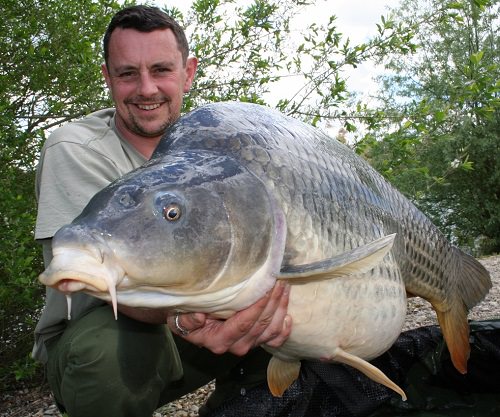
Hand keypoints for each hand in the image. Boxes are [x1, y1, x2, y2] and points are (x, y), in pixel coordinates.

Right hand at [168, 281, 291, 355]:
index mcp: (218, 340)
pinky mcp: (255, 341)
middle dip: (273, 302)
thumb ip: (188, 320)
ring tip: (284, 288)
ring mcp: (248, 345)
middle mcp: (236, 346)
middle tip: (279, 280)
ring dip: (281, 309)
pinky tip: (289, 315)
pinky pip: (275, 339)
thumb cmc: (184, 315)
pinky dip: (284, 328)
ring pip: (271, 331)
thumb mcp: (179, 316)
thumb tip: (201, 318)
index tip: (267, 287)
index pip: (243, 324)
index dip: (257, 306)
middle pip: (261, 325)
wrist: (187, 322)